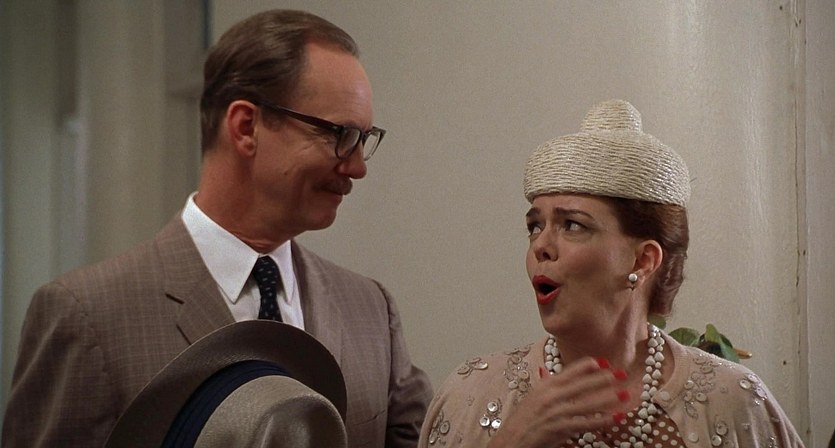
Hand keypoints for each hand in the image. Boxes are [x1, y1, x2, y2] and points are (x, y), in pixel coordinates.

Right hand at [486, 357, 627, 447]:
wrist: (511, 439)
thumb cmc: (521, 420)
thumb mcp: (531, 397)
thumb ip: (543, 383)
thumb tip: (546, 371)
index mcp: (545, 385)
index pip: (570, 371)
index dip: (588, 366)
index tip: (603, 362)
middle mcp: (551, 396)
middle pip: (583, 384)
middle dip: (604, 379)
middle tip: (621, 373)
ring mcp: (556, 412)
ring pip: (588, 403)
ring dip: (609, 398)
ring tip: (625, 393)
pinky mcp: (560, 428)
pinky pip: (586, 423)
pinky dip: (602, 420)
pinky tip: (615, 417)